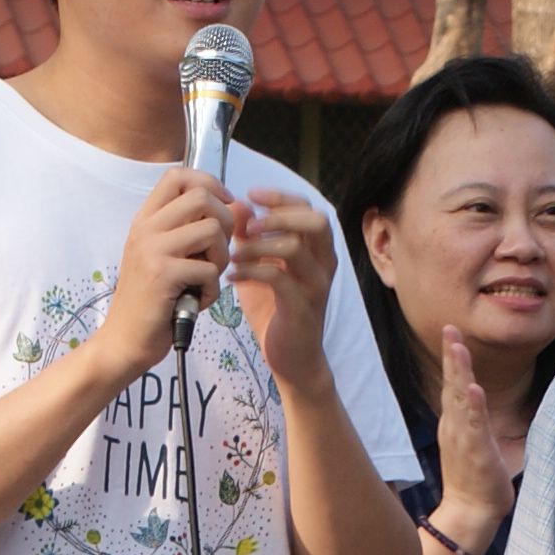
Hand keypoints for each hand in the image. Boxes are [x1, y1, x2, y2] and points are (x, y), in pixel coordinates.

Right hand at [95, 168, 234, 378]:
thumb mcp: (169, 257)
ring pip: (212, 229)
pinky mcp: (163, 275)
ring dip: (221, 256)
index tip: (222, 207)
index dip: (209, 184)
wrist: (124, 341)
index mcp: (146, 220)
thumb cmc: (153, 301)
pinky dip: (212, 289)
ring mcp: (152, 250)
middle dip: (225, 222)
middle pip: (201, 196)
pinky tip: (197, 301)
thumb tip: (241, 205)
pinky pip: (209, 269)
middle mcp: (146, 228)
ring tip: (207, 278)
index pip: (178, 176)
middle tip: (218, 251)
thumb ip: (196, 231)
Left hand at [231, 187, 341, 391]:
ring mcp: (316, 286)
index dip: (281, 197)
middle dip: (278, 214)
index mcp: (317, 251)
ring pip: (295, 247)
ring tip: (233, 253)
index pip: (308, 208)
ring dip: (257, 245)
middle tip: (247, 224)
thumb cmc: (276, 311)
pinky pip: (278, 278)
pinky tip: (231, 278)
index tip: (251, 194)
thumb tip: (236, 206)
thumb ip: (250, 239)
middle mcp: (323, 264)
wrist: (293, 360)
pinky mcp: (302, 307)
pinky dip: (250, 272)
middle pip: (315, 221)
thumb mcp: (261, 268)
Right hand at [428, 330, 513, 554]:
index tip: (452, 333)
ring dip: (459, 373)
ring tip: (458, 349)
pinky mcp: (475, 452)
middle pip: (452, 385)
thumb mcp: (471, 441)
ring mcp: (463, 438)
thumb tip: (474, 400)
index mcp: (455, 423)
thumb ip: (471, 419)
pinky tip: (474, 390)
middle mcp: (455, 427)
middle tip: (450, 329)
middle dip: (451, 356)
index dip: (452, 359)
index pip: (452, 385)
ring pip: (460, 400)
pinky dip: (473, 407)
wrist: (470, 511)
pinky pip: (474, 426)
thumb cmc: (474, 478)